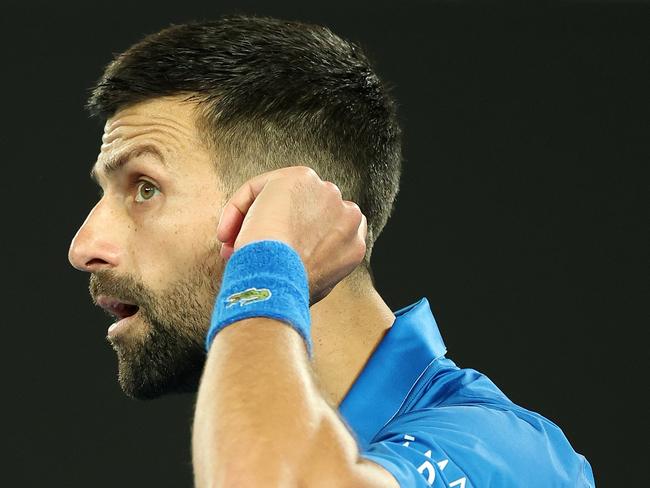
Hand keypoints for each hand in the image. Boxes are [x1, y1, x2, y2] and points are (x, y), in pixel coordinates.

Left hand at [216, 166, 366, 304]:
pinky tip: (226, 235)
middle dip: (275, 230)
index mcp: (354, 243)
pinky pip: (259, 188)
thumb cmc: (287, 291)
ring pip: (281, 199)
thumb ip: (315, 264)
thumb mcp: (314, 285)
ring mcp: (327, 194)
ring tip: (231, 246)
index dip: (296, 242)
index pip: (328, 232)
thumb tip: (291, 261)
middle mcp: (348, 215)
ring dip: (254, 219)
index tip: (272, 258)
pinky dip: (238, 207)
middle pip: (304, 214)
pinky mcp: (300, 178)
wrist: (278, 277)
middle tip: (244, 252)